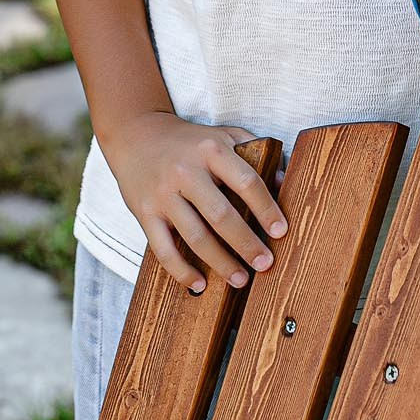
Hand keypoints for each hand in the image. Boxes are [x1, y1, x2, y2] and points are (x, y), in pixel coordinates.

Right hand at [101, 109, 287, 293]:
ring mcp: (163, 194)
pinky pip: (164, 250)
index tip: (281, 231)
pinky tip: (199, 284)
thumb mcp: (222, 135)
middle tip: (265, 263)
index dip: (266, 208)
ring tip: (241, 279)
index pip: (246, 181)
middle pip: (221, 215)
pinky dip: (182, 271)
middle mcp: (186, 171)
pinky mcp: (145, 213)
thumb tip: (283, 179)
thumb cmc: (188, 141)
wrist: (136, 135)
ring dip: (220, 263)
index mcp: (211, 150)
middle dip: (246, 244)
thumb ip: (253, 150)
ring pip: (195, 236)